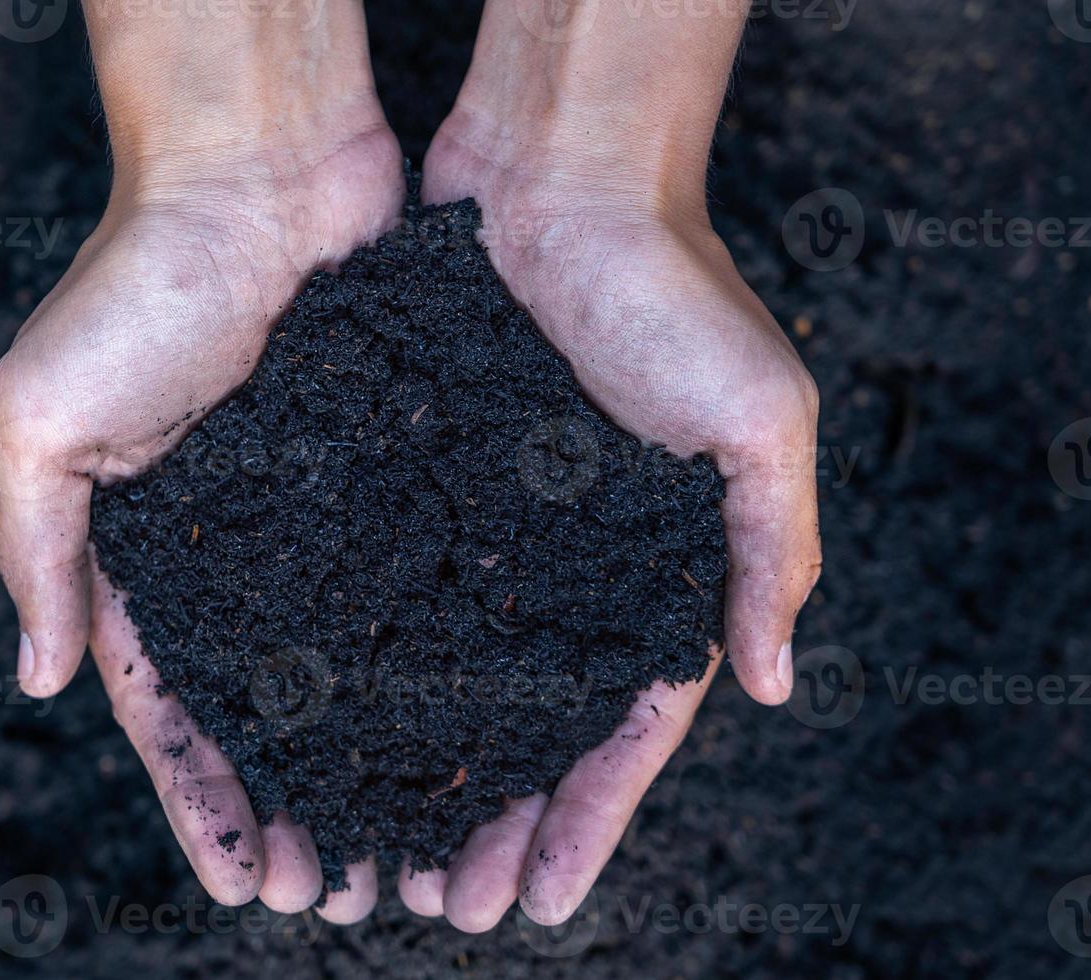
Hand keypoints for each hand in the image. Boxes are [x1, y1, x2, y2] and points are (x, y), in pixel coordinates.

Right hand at [0, 0, 402, 917]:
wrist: (259, 169)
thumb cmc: (136, 282)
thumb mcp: (42, 419)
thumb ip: (39, 549)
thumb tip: (36, 680)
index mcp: (151, 552)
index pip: (177, 710)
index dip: (206, 801)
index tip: (244, 882)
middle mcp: (243, 550)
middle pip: (273, 714)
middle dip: (299, 809)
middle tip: (342, 896)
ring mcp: (325, 518)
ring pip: (355, 669)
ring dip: (375, 764)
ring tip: (412, 849)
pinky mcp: (397, 477)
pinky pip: (419, 588)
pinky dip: (437, 667)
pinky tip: (472, 732)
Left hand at [400, 0, 820, 928]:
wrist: (562, 179)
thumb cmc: (674, 289)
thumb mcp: (757, 419)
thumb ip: (765, 548)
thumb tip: (774, 683)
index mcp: (650, 572)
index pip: (621, 729)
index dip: (585, 819)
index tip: (541, 900)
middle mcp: (561, 568)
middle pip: (523, 729)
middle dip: (489, 821)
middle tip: (441, 905)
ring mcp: (485, 531)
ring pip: (443, 681)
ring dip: (414, 770)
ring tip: (372, 853)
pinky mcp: (414, 484)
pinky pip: (381, 592)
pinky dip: (357, 667)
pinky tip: (316, 728)